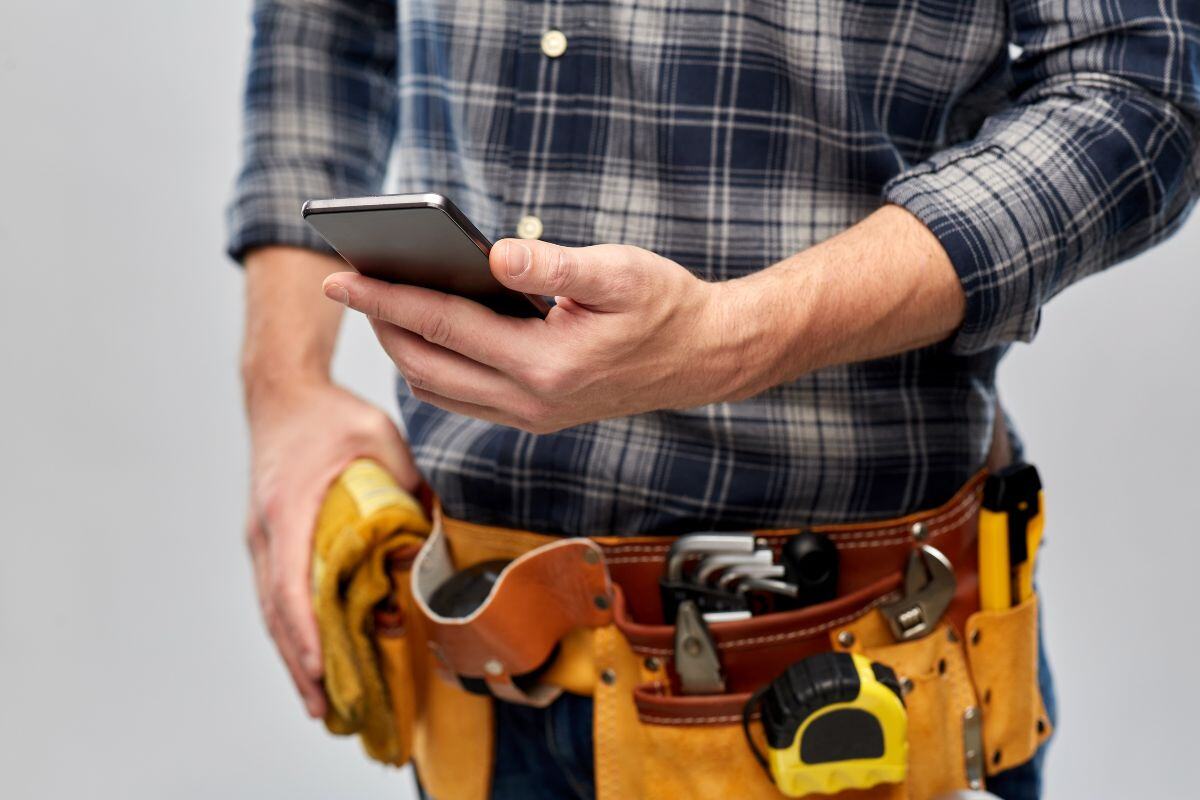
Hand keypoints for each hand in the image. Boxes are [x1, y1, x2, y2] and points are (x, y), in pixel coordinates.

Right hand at [244, 378, 420, 716]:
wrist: (283, 392)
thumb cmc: (331, 415)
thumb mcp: (380, 437)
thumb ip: (410, 482)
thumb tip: (444, 526)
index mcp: (289, 509)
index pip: (292, 583)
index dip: (306, 630)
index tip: (322, 666)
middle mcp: (267, 531)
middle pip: (278, 611)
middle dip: (301, 663)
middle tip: (326, 709)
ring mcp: (262, 538)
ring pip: (273, 610)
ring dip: (294, 656)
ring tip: (318, 702)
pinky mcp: (268, 539)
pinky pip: (277, 595)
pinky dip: (292, 631)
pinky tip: (310, 657)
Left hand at [321, 240, 760, 431]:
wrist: (704, 359)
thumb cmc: (665, 307)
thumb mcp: (620, 272)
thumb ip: (555, 264)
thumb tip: (493, 252)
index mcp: (545, 364)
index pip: (442, 326)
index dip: (385, 299)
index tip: (340, 276)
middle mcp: (530, 401)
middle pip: (426, 366)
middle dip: (381, 326)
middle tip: (353, 283)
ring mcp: (531, 416)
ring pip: (440, 390)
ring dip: (404, 351)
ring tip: (385, 305)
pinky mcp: (536, 417)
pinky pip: (464, 399)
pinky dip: (434, 368)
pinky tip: (431, 333)